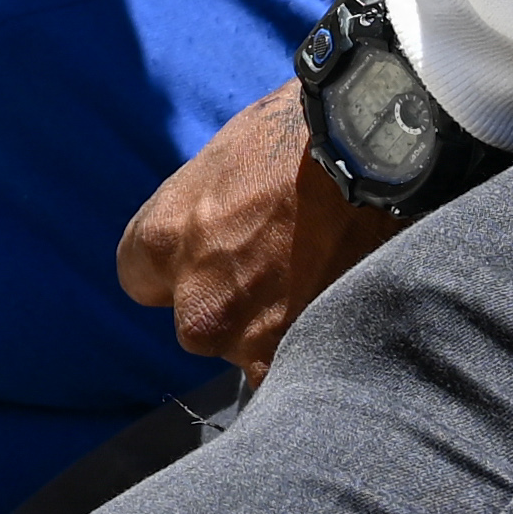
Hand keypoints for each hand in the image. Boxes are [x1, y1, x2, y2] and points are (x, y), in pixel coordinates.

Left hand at [112, 82, 398, 379]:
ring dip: (276, 330)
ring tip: (321, 282)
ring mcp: (244, 338)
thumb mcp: (219, 165)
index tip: (219, 256)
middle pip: (199, 322)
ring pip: (247, 350)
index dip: (184, 269)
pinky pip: (286, 375)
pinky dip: (307, 355)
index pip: (143, 282)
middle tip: (283, 266)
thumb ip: (201, 218)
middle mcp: (192, 301)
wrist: (369, 153)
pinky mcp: (295, 357)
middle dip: (233, 305)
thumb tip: (211, 237)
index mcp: (159, 241)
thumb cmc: (295, 138)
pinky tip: (335, 316)